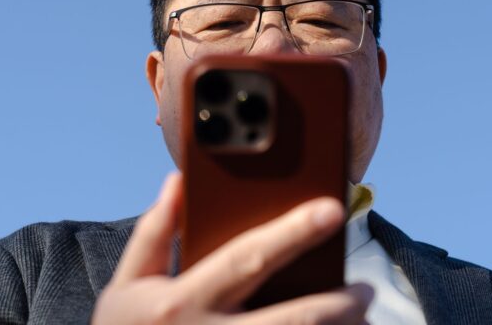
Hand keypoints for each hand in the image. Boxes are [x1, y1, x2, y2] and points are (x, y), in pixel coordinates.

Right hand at [92, 173, 373, 323]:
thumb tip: (177, 180)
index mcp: (181, 302)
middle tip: (365, 290)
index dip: (292, 233)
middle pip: (288, 320)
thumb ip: (154, 233)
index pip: (247, 258)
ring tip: (359, 320)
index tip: (332, 209)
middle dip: (335, 305)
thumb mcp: (127, 285)